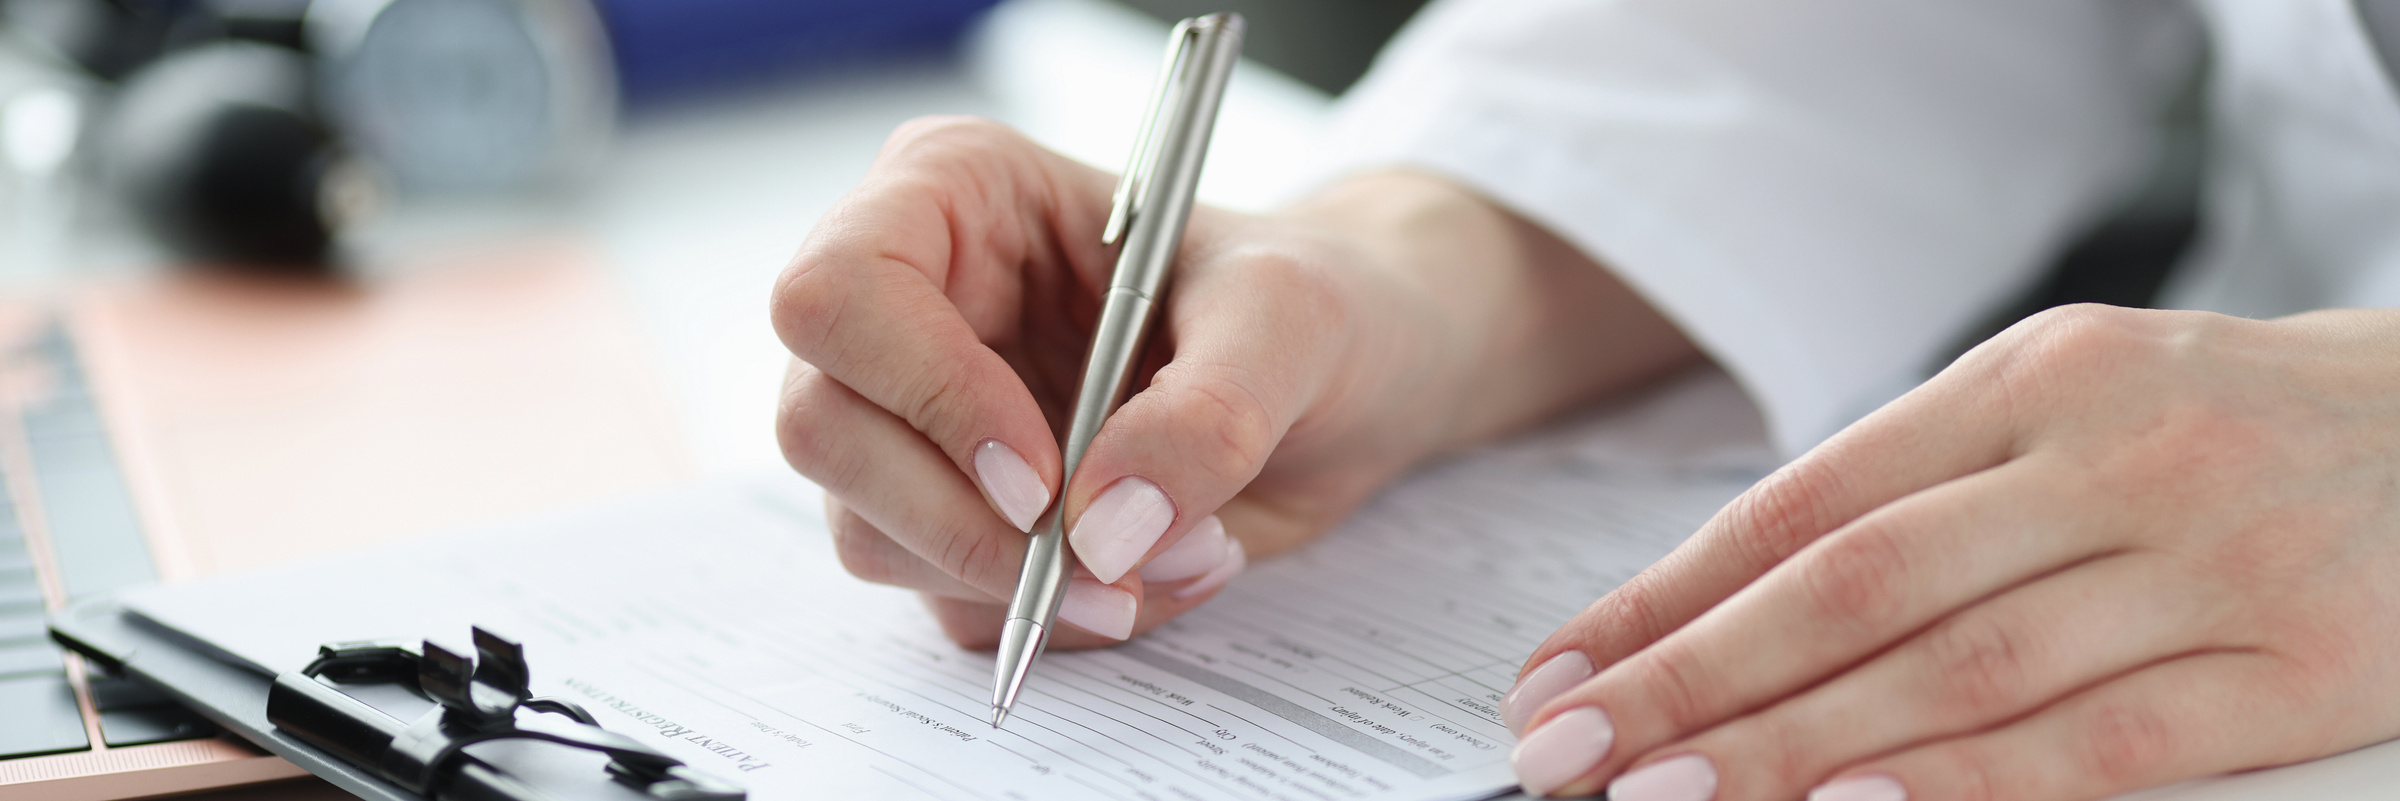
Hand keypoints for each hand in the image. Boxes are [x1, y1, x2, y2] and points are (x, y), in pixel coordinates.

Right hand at [771, 117, 1694, 648]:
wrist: (1357, 374)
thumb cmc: (1317, 299)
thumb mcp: (1292, 320)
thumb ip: (1207, 412)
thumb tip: (1102, 528)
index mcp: (954, 196)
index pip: (840, 293)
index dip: (924, 394)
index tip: (1043, 479)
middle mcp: (910, 303)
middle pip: (823, 428)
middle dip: (964, 523)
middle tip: (1109, 564)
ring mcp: (917, 417)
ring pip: (869, 531)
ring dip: (1023, 583)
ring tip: (1181, 553)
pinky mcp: (954, 512)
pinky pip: (946, 596)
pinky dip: (1052, 614)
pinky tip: (1156, 573)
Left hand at [1500, 304, 2399, 799]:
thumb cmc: (2217, 427)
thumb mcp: (2063, 408)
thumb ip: (1918, 494)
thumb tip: (1721, 607)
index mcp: (2031, 379)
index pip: (1805, 501)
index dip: (1669, 595)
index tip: (1563, 667)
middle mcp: (2111, 455)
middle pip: (1857, 586)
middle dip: (1694, 679)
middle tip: (1575, 750)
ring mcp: (2209, 561)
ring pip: (1961, 668)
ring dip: (1793, 744)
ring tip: (1669, 795)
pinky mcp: (2301, 665)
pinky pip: (2109, 741)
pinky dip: (1971, 783)